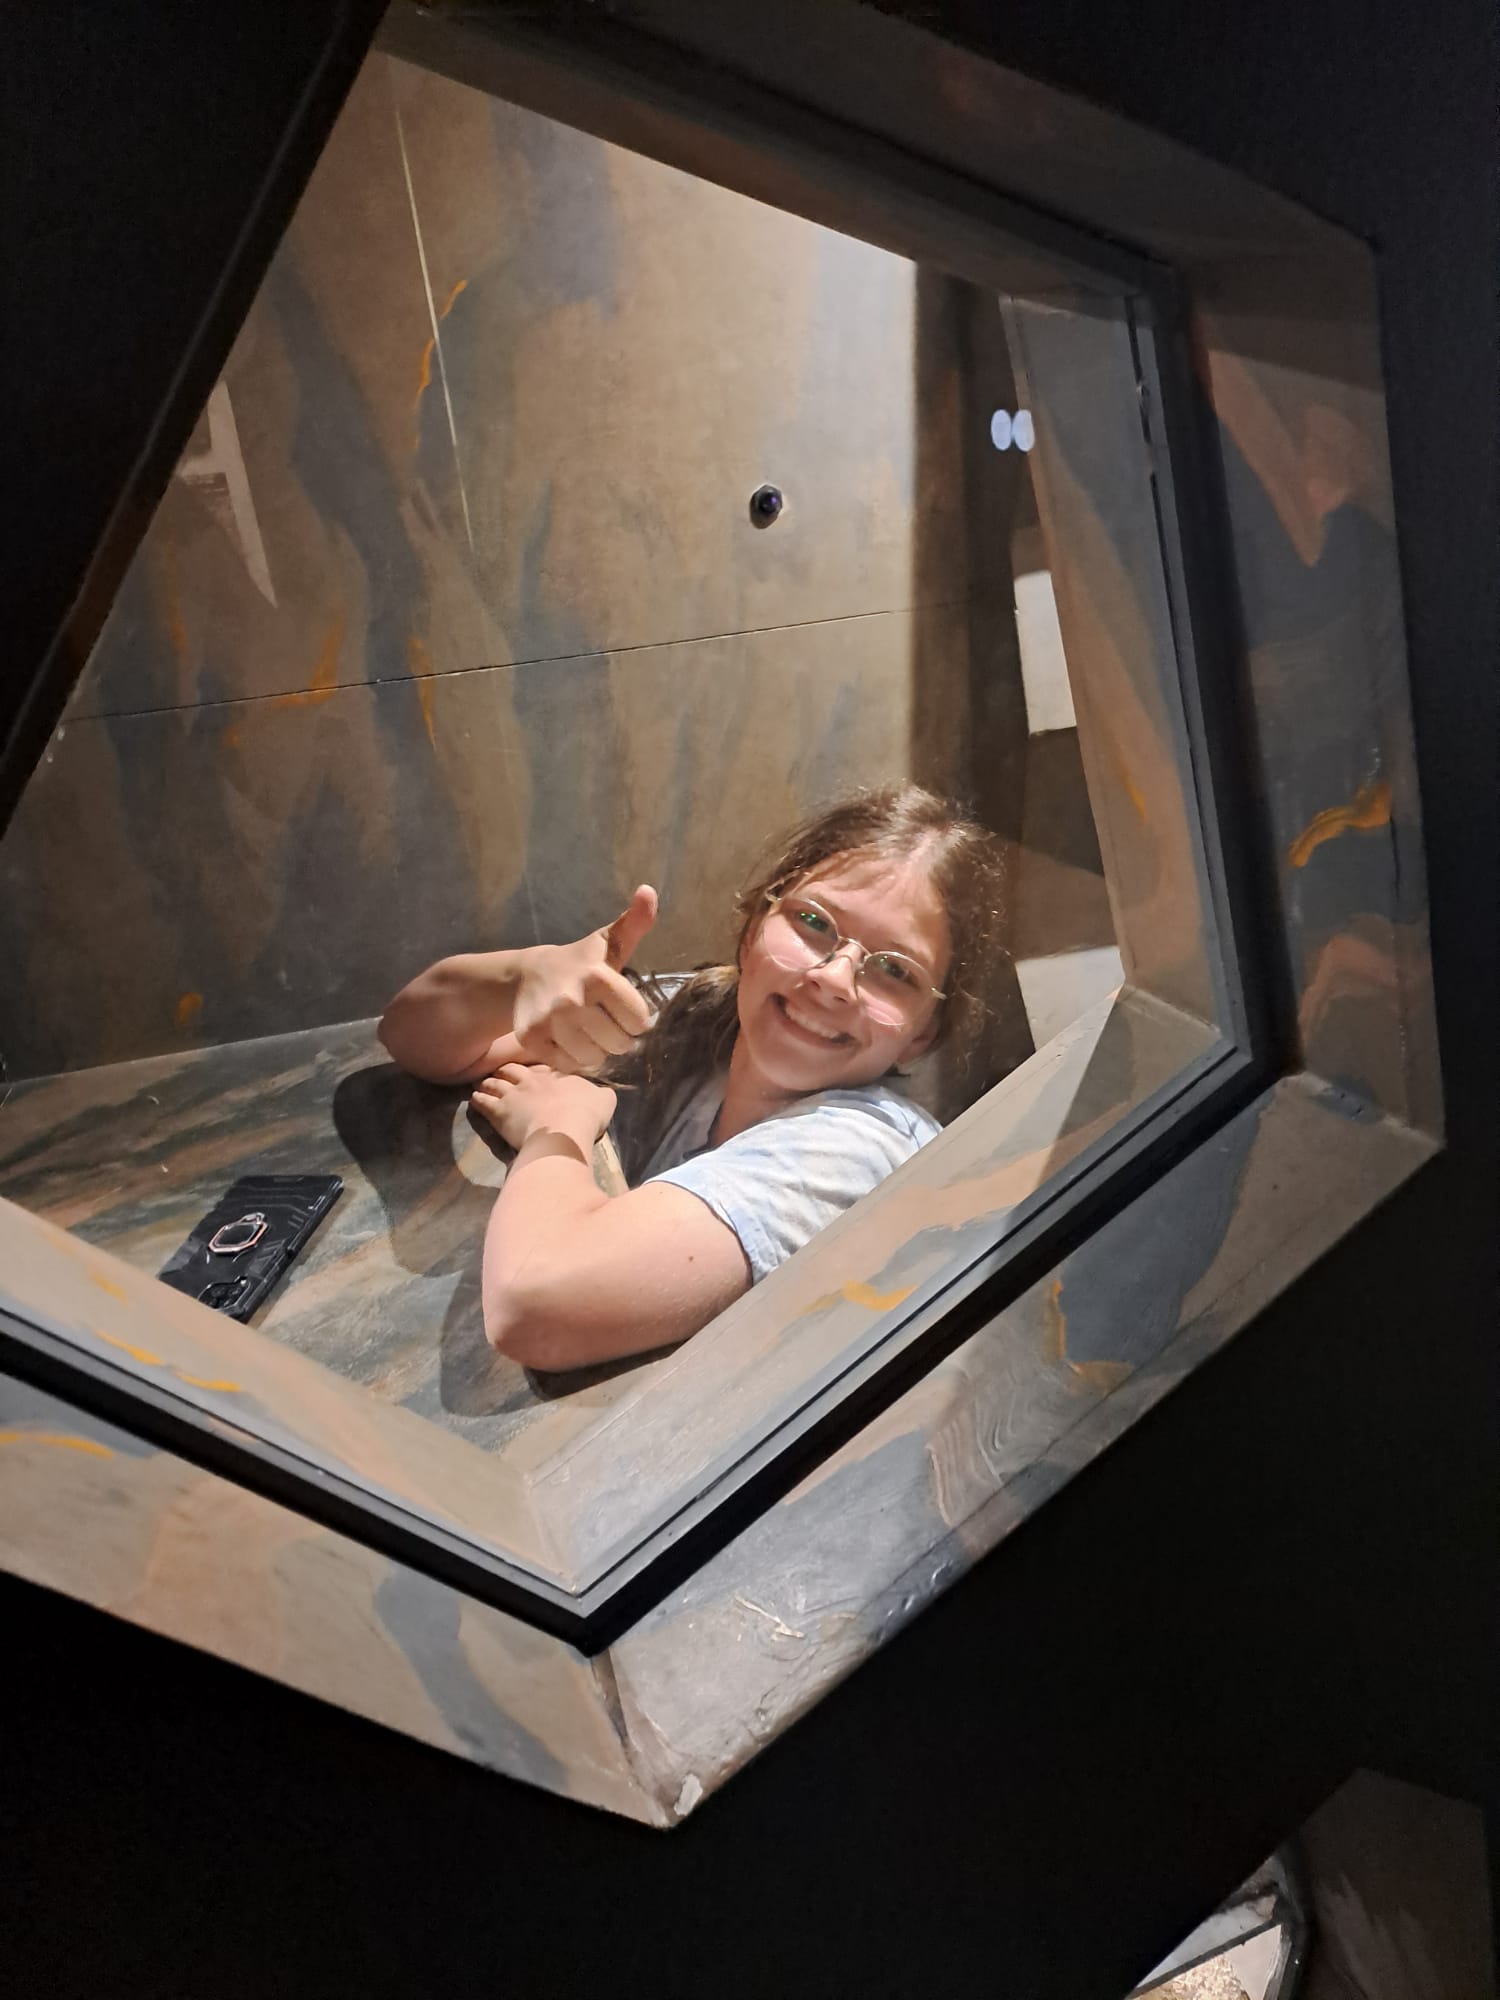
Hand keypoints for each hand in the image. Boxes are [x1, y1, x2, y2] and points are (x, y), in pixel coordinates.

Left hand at [471, 1064, 616, 1153]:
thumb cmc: (587, 1113)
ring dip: (487, 1083)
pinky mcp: (499, 1112)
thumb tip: (603, 1093)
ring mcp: (513, 1094)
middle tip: (500, 1073)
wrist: (565, 1128)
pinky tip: (473, 1099)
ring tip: (481, 1084)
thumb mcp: (604, 1100)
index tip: (531, 1071)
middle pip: (512, 1070)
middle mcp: (531, 1080)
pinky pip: (483, 1103)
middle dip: (505, 1071)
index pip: (540, 1067)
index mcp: (556, 1075)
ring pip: (494, 1083)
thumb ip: (601, 1094)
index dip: (534, 1069)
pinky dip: (477, 1100)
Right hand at [510, 885, 657, 1073]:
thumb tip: (648, 890)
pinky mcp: (532, 1039)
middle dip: (617, 1038)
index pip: (639, 1021)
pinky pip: (568, 1065)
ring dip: (596, 1051)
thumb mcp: (608, 941)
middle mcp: (572, 999)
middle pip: (618, 1044)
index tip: (625, 1009)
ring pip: (594, 1058)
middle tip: (606, 1023)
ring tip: (589, 1033)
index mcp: (597, 976)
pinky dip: (573, 1059)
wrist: (527, 976)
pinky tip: (569, 1041)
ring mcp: (549, 1021)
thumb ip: (635, 922)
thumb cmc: (580, 962)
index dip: (636, 1019)